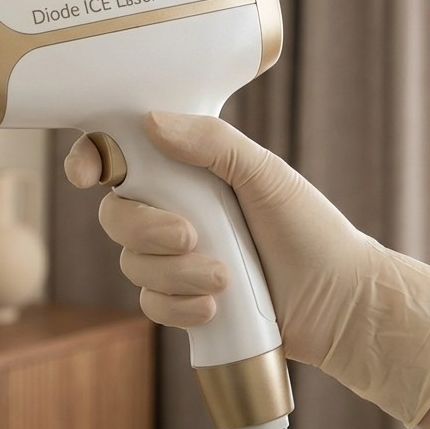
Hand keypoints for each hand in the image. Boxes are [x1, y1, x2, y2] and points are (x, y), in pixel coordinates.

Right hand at [64, 111, 429, 426]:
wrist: (341, 303)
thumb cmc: (311, 230)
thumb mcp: (266, 174)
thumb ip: (212, 143)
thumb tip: (152, 122)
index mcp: (186, 171)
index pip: (120, 156)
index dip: (91, 160)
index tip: (88, 175)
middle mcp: (173, 210)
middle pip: (115, 215)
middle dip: (145, 229)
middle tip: (189, 235)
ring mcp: (175, 258)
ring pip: (132, 263)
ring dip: (173, 273)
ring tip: (224, 277)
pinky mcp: (183, 301)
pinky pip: (150, 304)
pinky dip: (178, 306)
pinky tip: (214, 306)